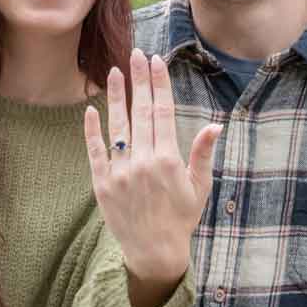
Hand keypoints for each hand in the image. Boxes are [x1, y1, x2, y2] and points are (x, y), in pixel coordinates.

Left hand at [85, 49, 220, 302]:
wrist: (153, 252)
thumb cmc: (181, 218)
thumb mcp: (199, 187)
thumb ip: (202, 154)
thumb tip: (214, 125)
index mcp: (169, 160)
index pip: (163, 112)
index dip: (159, 84)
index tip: (156, 62)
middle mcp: (143, 162)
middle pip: (141, 111)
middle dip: (138, 80)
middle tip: (136, 54)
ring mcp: (120, 172)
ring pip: (117, 126)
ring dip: (116, 96)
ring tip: (114, 72)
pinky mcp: (102, 184)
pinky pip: (95, 151)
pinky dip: (93, 130)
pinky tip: (92, 109)